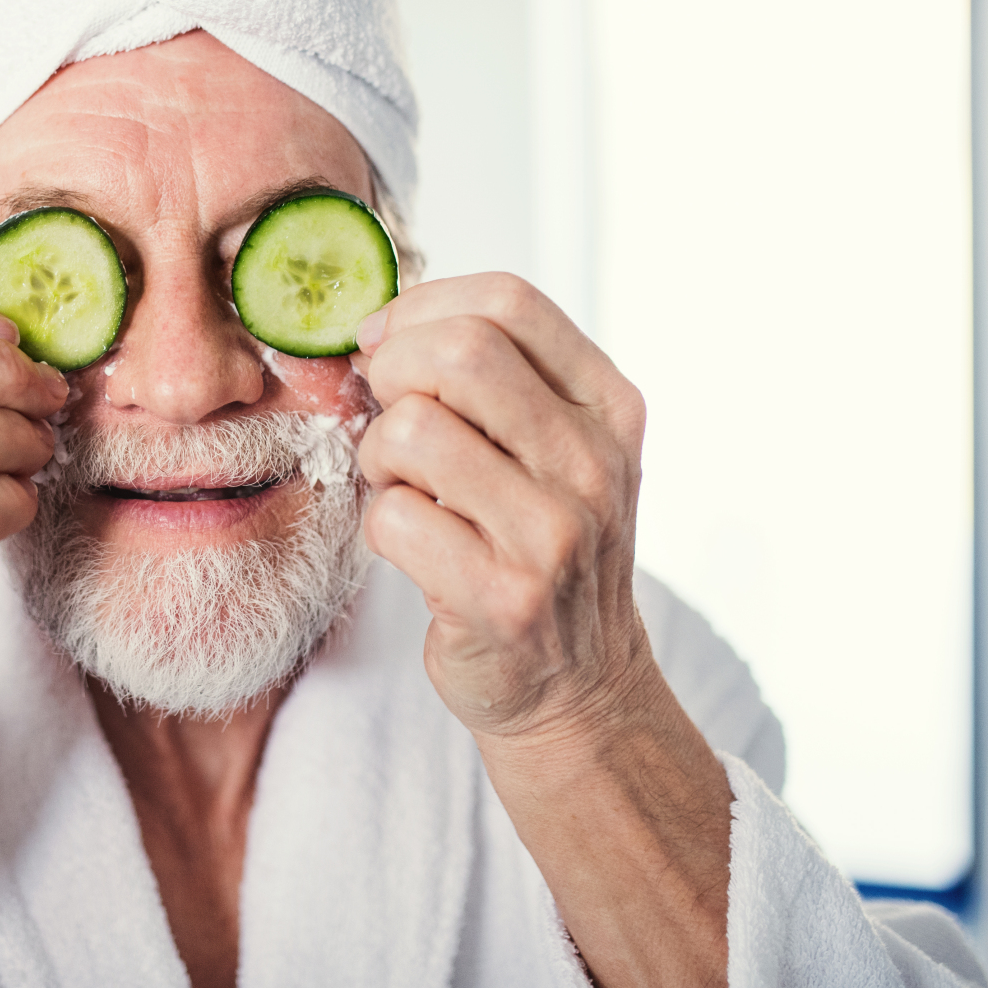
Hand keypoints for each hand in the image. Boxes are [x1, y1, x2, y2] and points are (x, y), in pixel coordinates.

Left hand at [352, 273, 652, 747]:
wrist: (579, 686)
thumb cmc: (540, 546)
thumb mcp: (552, 448)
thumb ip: (492, 379)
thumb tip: (380, 320)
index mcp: (608, 406)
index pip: (509, 301)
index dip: (422, 307)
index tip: (385, 341)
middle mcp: (593, 463)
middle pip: (460, 352)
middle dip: (393, 370)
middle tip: (386, 412)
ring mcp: (554, 534)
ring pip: (413, 431)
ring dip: (379, 454)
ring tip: (402, 486)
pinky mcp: (504, 599)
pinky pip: (394, 518)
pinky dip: (380, 526)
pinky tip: (411, 544)